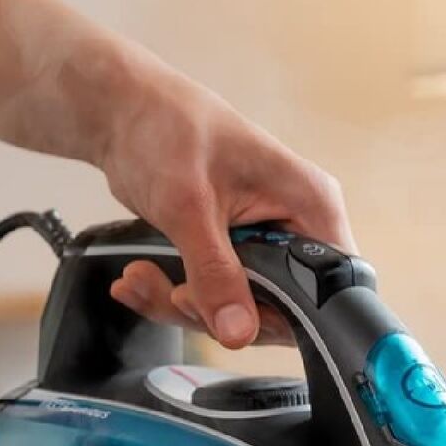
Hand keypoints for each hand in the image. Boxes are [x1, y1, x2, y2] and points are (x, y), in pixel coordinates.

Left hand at [100, 48, 354, 348]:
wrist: (120, 112)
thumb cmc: (164, 128)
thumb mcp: (189, 207)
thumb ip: (215, 273)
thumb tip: (239, 333)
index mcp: (309, 203)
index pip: (325, 287)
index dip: (281, 315)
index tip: (229, 317)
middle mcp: (294, 225)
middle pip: (278, 307)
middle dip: (217, 311)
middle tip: (174, 295)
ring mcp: (262, 241)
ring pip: (238, 308)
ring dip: (182, 304)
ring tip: (140, 278)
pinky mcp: (230, 251)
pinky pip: (211, 294)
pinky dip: (170, 294)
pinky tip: (138, 280)